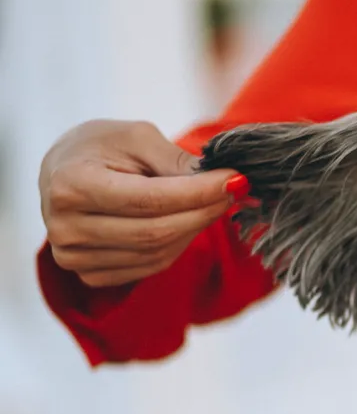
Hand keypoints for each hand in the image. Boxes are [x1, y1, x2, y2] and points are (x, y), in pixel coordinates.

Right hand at [40, 119, 248, 287]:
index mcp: (71, 185)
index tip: (236, 180)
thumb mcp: (137, 138)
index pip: (149, 200)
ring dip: (194, 229)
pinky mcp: (89, 275)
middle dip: (204, 212)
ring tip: (211, 203)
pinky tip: (186, 222)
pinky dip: (178, 246)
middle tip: (234, 191)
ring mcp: (73, 257)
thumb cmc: (102, 147)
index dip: (199, 193)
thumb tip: (228, 182)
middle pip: (156, 232)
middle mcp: (65, 227)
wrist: (64, 171)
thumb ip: (176, 161)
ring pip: (157, 254)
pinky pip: (150, 267)